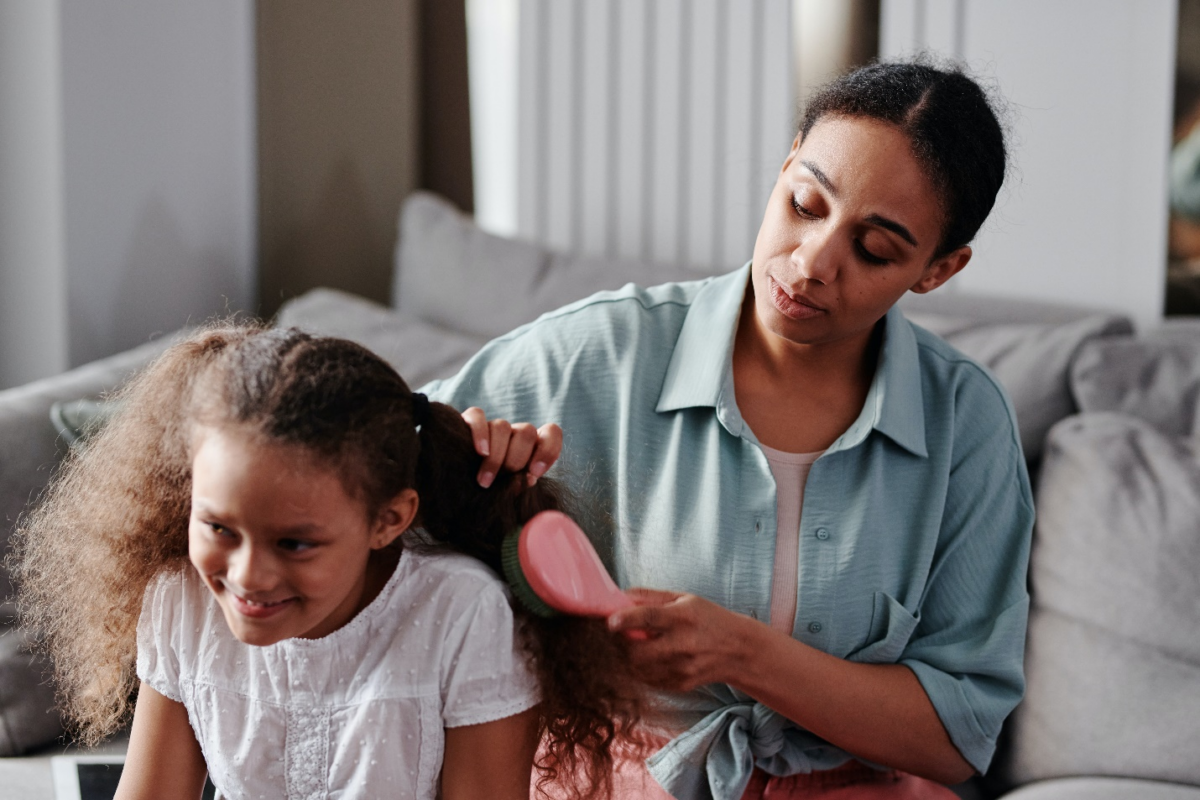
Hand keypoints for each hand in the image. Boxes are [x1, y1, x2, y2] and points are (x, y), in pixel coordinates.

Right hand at [460, 407, 562, 487]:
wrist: (461, 484)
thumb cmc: (493, 490)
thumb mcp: (511, 489)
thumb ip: (522, 484)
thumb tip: (528, 479)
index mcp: (533, 445)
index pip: (551, 432)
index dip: (547, 450)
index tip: (534, 474)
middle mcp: (515, 432)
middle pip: (526, 431)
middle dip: (516, 459)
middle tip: (504, 479)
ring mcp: (493, 425)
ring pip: (502, 426)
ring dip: (495, 457)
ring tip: (485, 482)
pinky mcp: (469, 420)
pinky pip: (477, 416)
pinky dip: (480, 433)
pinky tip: (480, 453)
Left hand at [606, 589, 756, 691]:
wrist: (738, 650)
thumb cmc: (708, 619)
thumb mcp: (684, 598)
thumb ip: (651, 597)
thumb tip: (620, 595)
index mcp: (683, 617)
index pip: (650, 618)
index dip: (626, 619)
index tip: (610, 621)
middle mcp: (683, 644)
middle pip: (638, 651)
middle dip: (623, 644)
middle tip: (622, 635)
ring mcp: (682, 668)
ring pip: (639, 669)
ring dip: (630, 658)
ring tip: (638, 645)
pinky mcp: (680, 685)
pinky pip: (648, 680)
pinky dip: (642, 669)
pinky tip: (651, 658)